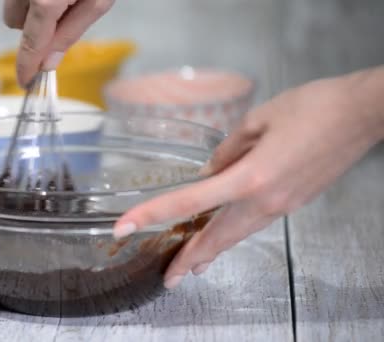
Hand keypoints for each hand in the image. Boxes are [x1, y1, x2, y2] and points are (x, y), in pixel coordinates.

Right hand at [3, 0, 113, 85]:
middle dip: (33, 27)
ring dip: (30, 8)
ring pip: (14, 6)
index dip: (27, 67)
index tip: (26, 82)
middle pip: (14, 23)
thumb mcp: (97, 0)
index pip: (31, 44)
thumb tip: (49, 61)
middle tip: (62, 13)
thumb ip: (71, 31)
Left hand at [113, 71, 383, 288]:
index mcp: (251, 176)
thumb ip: (226, 151)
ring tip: (191, 265)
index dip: (154, 214)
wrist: (362, 114)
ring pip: (238, 235)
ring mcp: (282, 206)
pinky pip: (254, 223)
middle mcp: (265, 200)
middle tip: (169, 277)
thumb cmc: (313, 107)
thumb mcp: (257, 120)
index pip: (191, 201)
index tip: (127, 226)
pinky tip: (223, 235)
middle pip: (217, 236)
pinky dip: (233, 234)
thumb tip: (208, 172)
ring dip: (212, 250)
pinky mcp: (293, 203)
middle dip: (190, 258)